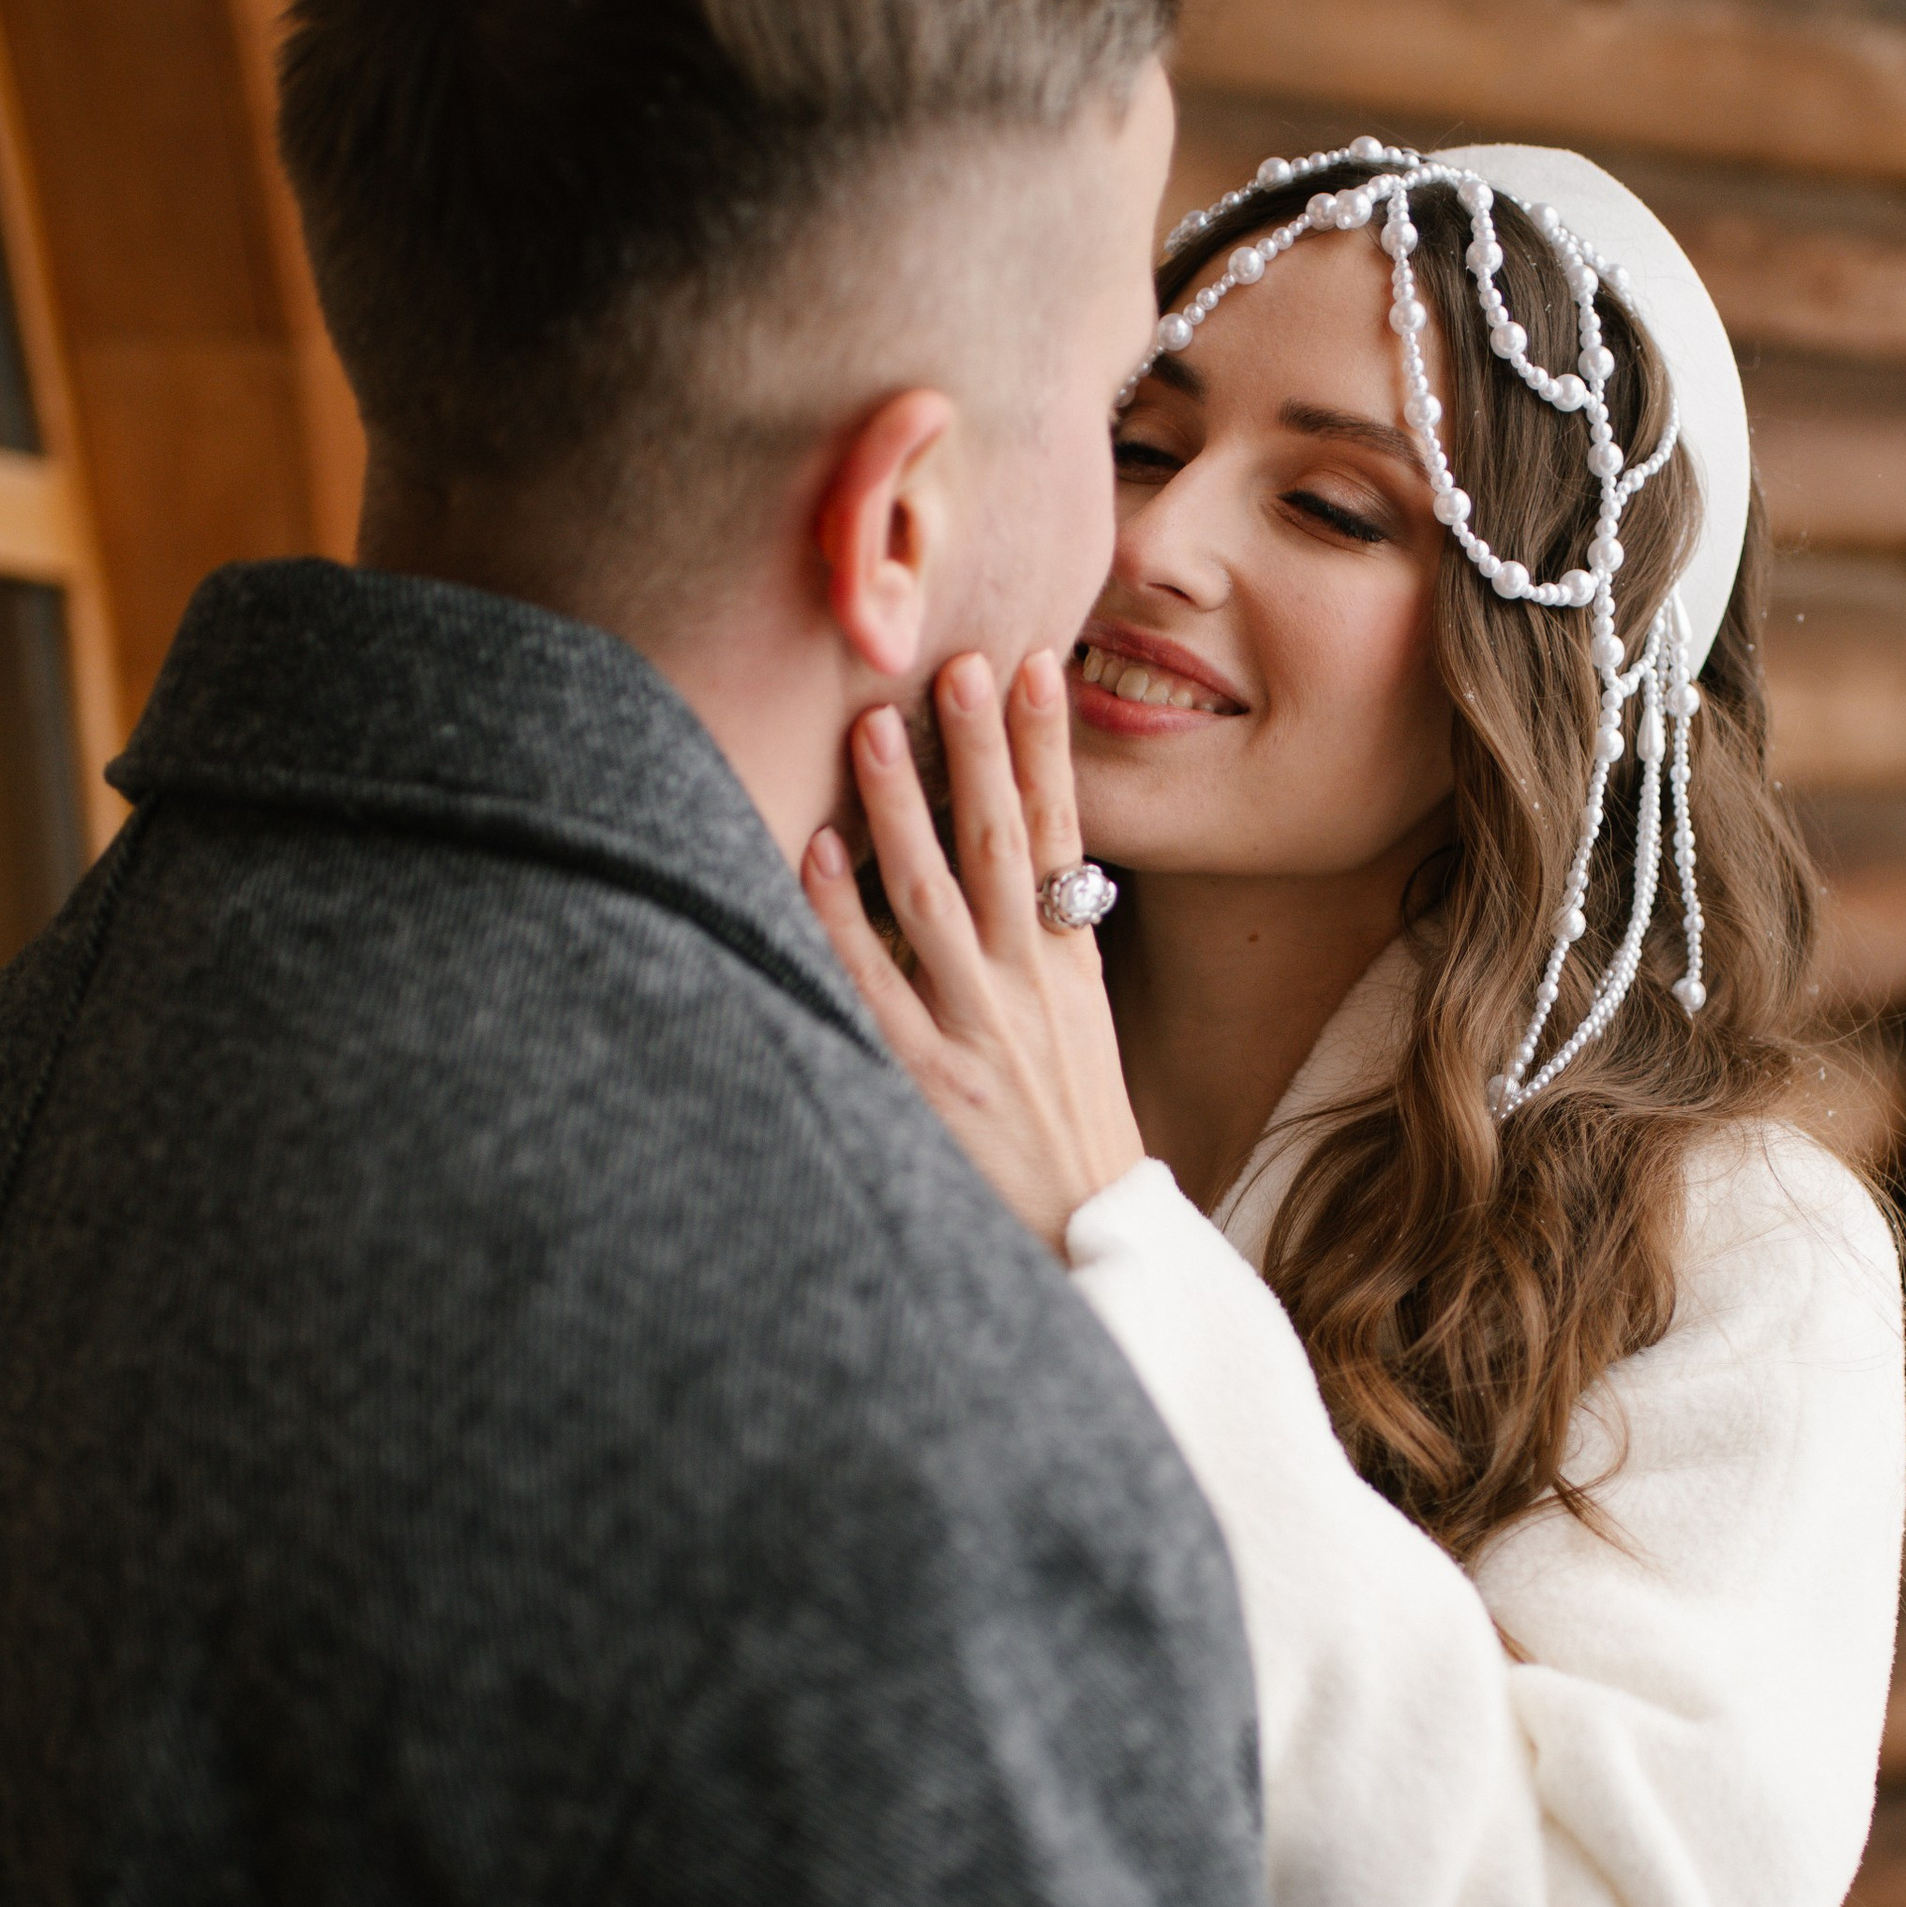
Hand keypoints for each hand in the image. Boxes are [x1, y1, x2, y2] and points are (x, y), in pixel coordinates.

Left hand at [803, 651, 1144, 1254]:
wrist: (1088, 1244)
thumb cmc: (1068, 1138)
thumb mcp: (1080, 1032)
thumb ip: (1045, 949)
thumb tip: (1019, 862)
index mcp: (1071, 969)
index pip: (1060, 834)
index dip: (1044, 748)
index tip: (1033, 665)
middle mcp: (1029, 988)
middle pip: (1001, 843)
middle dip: (978, 748)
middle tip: (956, 661)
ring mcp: (976, 1032)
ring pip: (933, 896)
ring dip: (902, 805)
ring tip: (871, 725)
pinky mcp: (925, 1082)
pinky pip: (872, 983)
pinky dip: (843, 913)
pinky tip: (817, 851)